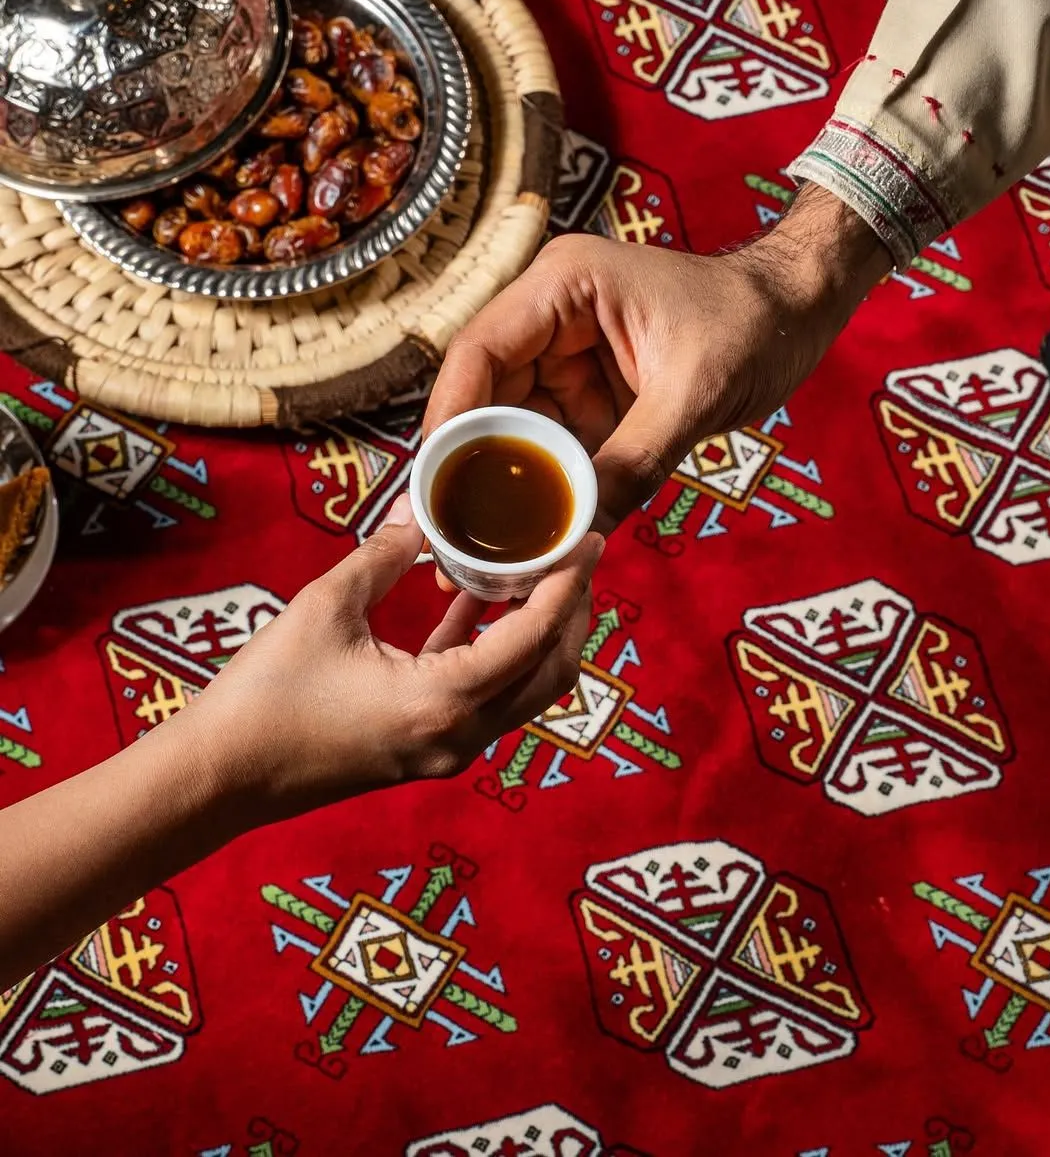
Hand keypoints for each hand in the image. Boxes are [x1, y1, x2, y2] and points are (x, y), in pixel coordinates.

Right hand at [193, 494, 602, 823]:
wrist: (219, 777)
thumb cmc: (264, 695)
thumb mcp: (325, 607)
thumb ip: (385, 556)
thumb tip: (422, 514)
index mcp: (442, 702)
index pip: (533, 637)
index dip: (567, 584)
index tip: (588, 540)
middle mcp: (458, 737)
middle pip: (548, 675)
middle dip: (571, 615)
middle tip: (575, 557)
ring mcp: (443, 752)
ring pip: (521, 692)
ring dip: (538, 635)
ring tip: (538, 574)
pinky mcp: (422, 752)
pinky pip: (481, 700)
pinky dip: (493, 654)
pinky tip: (476, 603)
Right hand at [425, 184, 889, 537]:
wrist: (802, 311)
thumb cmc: (756, 324)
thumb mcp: (693, 395)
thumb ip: (631, 463)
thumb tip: (576, 536)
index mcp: (563, 286)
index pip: (478, 352)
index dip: (448, 420)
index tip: (433, 487)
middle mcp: (551, 317)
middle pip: (485, 395)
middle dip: (471, 464)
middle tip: (452, 535)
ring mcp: (567, 356)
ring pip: (513, 425)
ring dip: (506, 481)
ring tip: (483, 544)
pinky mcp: (590, 390)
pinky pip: (552, 440)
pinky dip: (545, 482)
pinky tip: (534, 529)